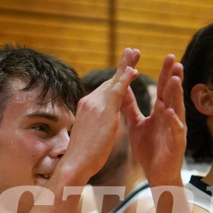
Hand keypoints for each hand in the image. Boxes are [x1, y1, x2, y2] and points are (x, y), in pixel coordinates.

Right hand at [64, 48, 139, 179]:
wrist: (76, 162)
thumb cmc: (84, 155)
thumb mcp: (92, 134)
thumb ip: (97, 123)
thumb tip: (99, 123)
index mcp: (88, 106)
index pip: (105, 88)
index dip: (117, 77)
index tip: (126, 66)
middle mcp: (90, 101)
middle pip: (109, 80)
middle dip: (122, 65)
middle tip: (133, 50)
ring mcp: (95, 104)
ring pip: (114, 81)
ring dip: (126, 65)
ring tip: (136, 52)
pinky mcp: (103, 111)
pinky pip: (117, 91)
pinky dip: (125, 79)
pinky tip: (134, 70)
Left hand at [123, 54, 185, 186]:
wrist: (156, 174)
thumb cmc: (149, 150)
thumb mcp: (136, 124)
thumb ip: (131, 107)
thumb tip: (122, 89)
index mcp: (161, 112)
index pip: (164, 88)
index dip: (165, 73)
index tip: (167, 56)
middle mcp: (171, 117)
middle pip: (172, 94)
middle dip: (174, 77)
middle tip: (175, 60)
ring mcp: (175, 130)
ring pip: (176, 109)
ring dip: (176, 95)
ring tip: (175, 80)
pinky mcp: (176, 144)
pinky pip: (175, 131)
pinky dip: (173, 121)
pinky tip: (169, 112)